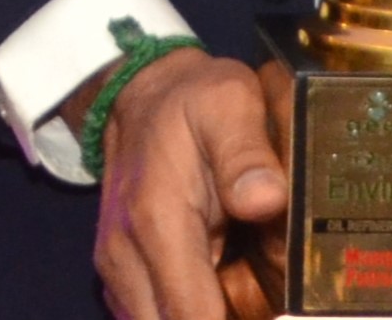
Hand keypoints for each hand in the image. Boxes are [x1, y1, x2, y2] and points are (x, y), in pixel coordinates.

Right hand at [90, 49, 290, 319]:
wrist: (142, 94)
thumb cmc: (193, 101)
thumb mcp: (229, 103)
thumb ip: (246, 152)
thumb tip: (266, 201)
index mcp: (156, 218)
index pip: (190, 315)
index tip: (275, 316)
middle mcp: (125, 253)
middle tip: (264, 303)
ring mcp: (117, 267)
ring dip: (200, 316)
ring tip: (243, 298)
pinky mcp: (119, 274)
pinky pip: (149, 318)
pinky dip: (183, 315)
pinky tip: (219, 301)